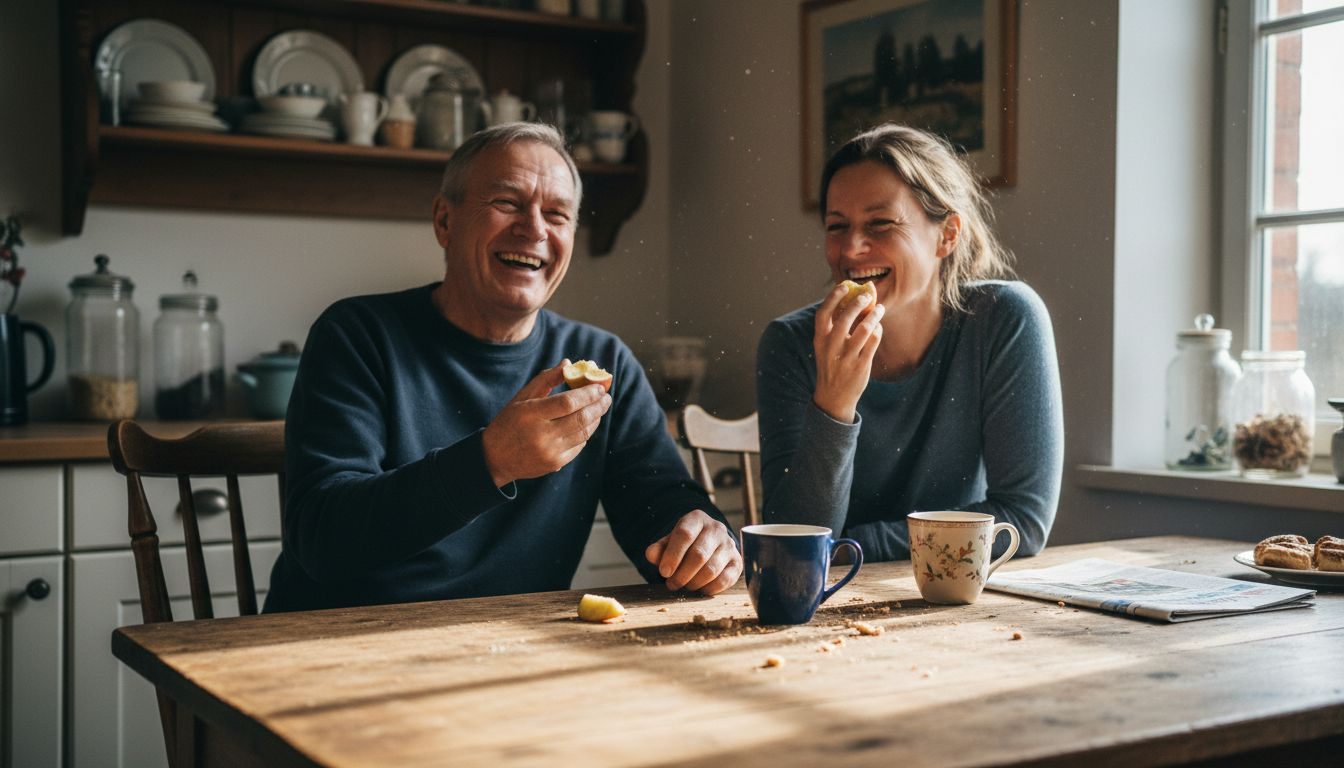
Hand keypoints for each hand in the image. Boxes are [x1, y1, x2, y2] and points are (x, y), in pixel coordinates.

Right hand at [481, 359, 611, 486]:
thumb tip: (568, 363)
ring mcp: (550, 452)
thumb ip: (545, 379)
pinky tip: (586, 424)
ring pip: (584, 433)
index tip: (599, 387)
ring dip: (595, 419)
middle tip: (606, 397)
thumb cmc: (509, 422)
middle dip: (598, 406)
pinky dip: (585, 433)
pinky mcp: (555, 464)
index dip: (587, 394)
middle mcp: (542, 435)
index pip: (568, 402)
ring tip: (600, 408)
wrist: (494, 458)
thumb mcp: (522, 398)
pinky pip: (579, 446)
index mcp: (531, 414)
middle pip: (580, 418)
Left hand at [643, 510, 741, 594]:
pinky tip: (700, 589)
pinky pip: (725, 580)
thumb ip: (659, 549)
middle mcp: (716, 529)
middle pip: (699, 554)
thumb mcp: (669, 542)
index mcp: (697, 519)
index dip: (672, 555)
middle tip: (672, 584)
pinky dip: (710, 588)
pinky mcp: (737, 562)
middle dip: (682, 574)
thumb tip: (651, 555)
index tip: (664, 572)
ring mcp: (729, 545)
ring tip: (685, 586)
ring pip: (711, 569)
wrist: (709, 543)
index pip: (684, 534)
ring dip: (694, 583)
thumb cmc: (685, 544)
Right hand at [812, 283, 884, 422]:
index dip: (833, 297)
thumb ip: (835, 327)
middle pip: (845, 317)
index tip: (844, 286)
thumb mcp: (826, 348)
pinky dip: (878, 331)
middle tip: (868, 296)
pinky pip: (873, 342)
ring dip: (874, 315)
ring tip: (880, 309)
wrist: (833, 398)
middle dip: (859, 303)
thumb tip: (851, 301)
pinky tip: (878, 327)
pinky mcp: (860, 366)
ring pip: (864, 329)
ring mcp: (846, 357)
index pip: (823, 313)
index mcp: (819, 340)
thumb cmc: (831, 365)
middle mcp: (831, 347)